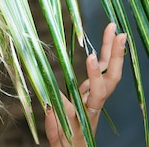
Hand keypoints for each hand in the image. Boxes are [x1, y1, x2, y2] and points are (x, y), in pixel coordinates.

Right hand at [44, 22, 126, 145]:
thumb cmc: (67, 144)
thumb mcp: (58, 136)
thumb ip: (54, 122)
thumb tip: (48, 103)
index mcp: (88, 112)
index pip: (96, 92)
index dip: (94, 74)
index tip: (90, 56)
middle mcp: (96, 102)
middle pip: (111, 78)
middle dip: (115, 55)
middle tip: (118, 33)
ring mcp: (95, 95)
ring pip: (109, 72)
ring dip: (112, 50)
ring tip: (115, 30)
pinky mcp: (92, 91)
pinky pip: (102, 72)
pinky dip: (105, 56)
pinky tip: (106, 43)